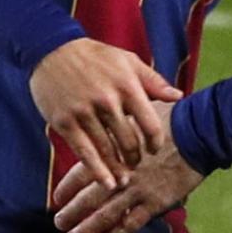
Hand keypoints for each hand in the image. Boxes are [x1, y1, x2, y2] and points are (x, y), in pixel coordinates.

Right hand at [29, 39, 183, 189]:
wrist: (52, 50)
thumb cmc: (95, 56)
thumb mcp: (128, 61)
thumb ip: (154, 81)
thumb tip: (179, 96)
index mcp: (127, 85)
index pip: (150, 124)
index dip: (155, 142)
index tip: (154, 149)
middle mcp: (107, 100)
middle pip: (129, 142)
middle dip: (136, 158)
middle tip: (136, 164)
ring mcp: (84, 112)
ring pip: (107, 151)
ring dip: (119, 169)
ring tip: (125, 179)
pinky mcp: (64, 122)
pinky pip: (84, 153)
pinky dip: (97, 171)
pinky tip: (107, 183)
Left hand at [52, 101, 205, 232]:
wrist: (199, 130)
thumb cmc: (172, 117)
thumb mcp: (138, 111)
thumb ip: (119, 120)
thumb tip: (102, 115)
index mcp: (114, 151)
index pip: (82, 172)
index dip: (67, 187)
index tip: (57, 197)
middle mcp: (122, 173)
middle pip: (89, 198)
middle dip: (71, 212)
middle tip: (60, 222)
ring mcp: (138, 189)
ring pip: (106, 215)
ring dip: (87, 228)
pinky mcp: (156, 201)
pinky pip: (132, 223)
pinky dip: (119, 231)